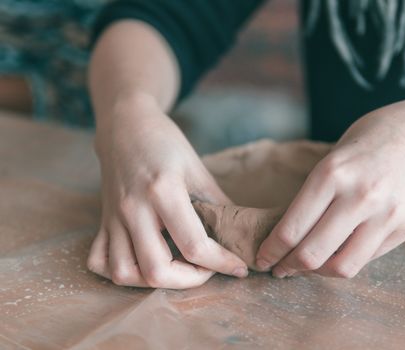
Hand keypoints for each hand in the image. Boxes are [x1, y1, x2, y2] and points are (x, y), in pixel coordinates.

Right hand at [87, 95, 247, 287]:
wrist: (125, 125)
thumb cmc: (165, 142)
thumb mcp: (197, 168)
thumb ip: (218, 203)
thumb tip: (238, 234)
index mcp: (163, 191)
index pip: (194, 245)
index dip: (221, 263)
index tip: (238, 267)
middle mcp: (134, 209)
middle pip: (156, 270)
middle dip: (190, 280)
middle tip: (207, 268)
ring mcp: (113, 218)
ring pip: (125, 273)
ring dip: (154, 282)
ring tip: (177, 268)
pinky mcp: (103, 221)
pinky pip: (99, 260)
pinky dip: (120, 272)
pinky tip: (141, 264)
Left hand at [256, 96, 404, 277]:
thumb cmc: (367, 142)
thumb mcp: (331, 160)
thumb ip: (313, 198)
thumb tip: (288, 239)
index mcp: (331, 174)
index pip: (291, 229)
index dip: (270, 251)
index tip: (262, 259)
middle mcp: (359, 196)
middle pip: (312, 254)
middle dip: (287, 267)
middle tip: (279, 268)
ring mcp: (386, 214)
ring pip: (341, 266)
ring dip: (317, 273)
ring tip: (307, 267)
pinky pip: (367, 258)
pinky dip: (345, 261)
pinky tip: (335, 254)